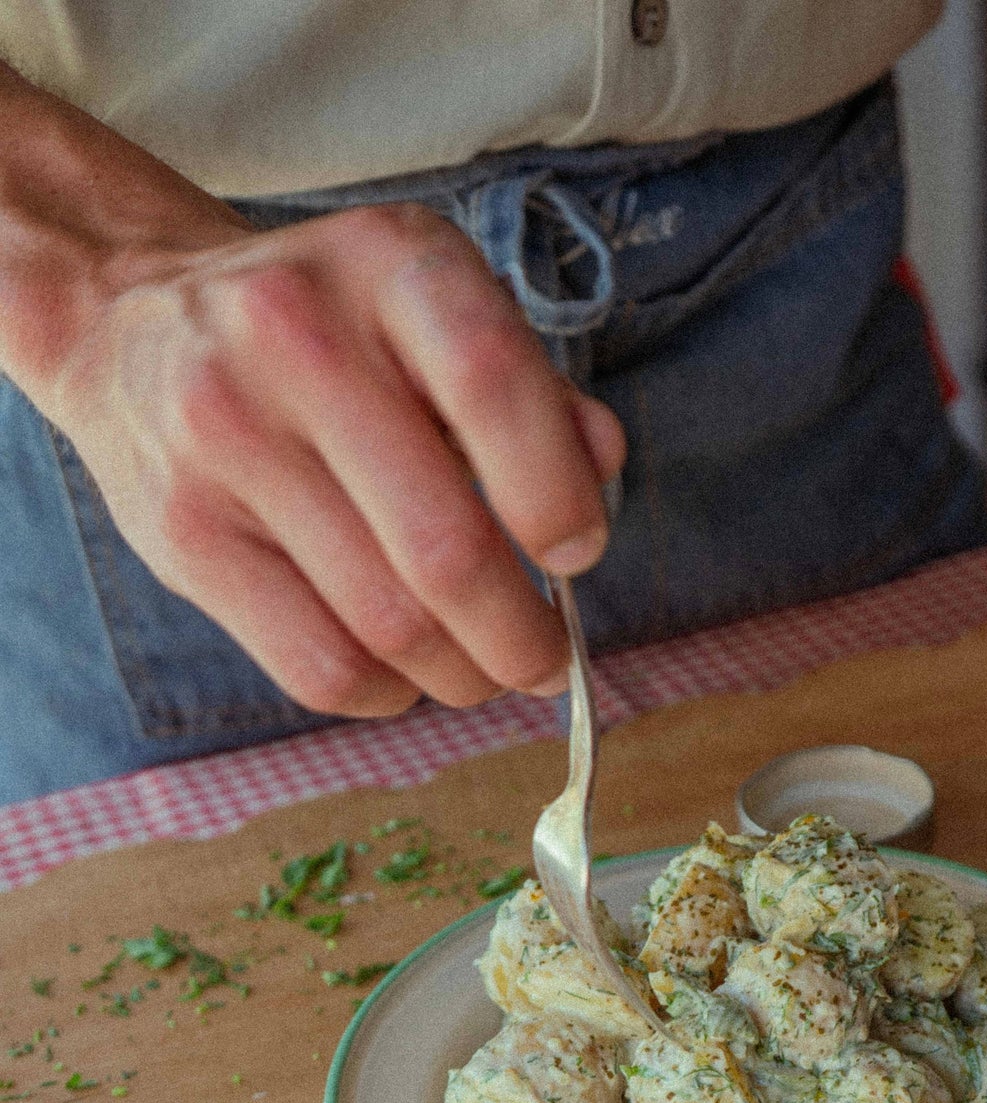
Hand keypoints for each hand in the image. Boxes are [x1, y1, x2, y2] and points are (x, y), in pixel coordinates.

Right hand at [43, 201, 623, 714]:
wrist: (130, 322)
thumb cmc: (325, 335)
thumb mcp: (430, 312)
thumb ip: (529, 390)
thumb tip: (600, 466)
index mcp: (387, 266)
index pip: (494, 385)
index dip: (557, 497)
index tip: (576, 554)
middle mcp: (296, 338)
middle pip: (444, 546)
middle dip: (520, 635)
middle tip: (543, 660)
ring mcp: (226, 437)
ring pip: (387, 624)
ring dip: (461, 676)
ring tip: (481, 671)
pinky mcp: (182, 534)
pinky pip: (319, 666)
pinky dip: (387, 695)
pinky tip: (403, 674)